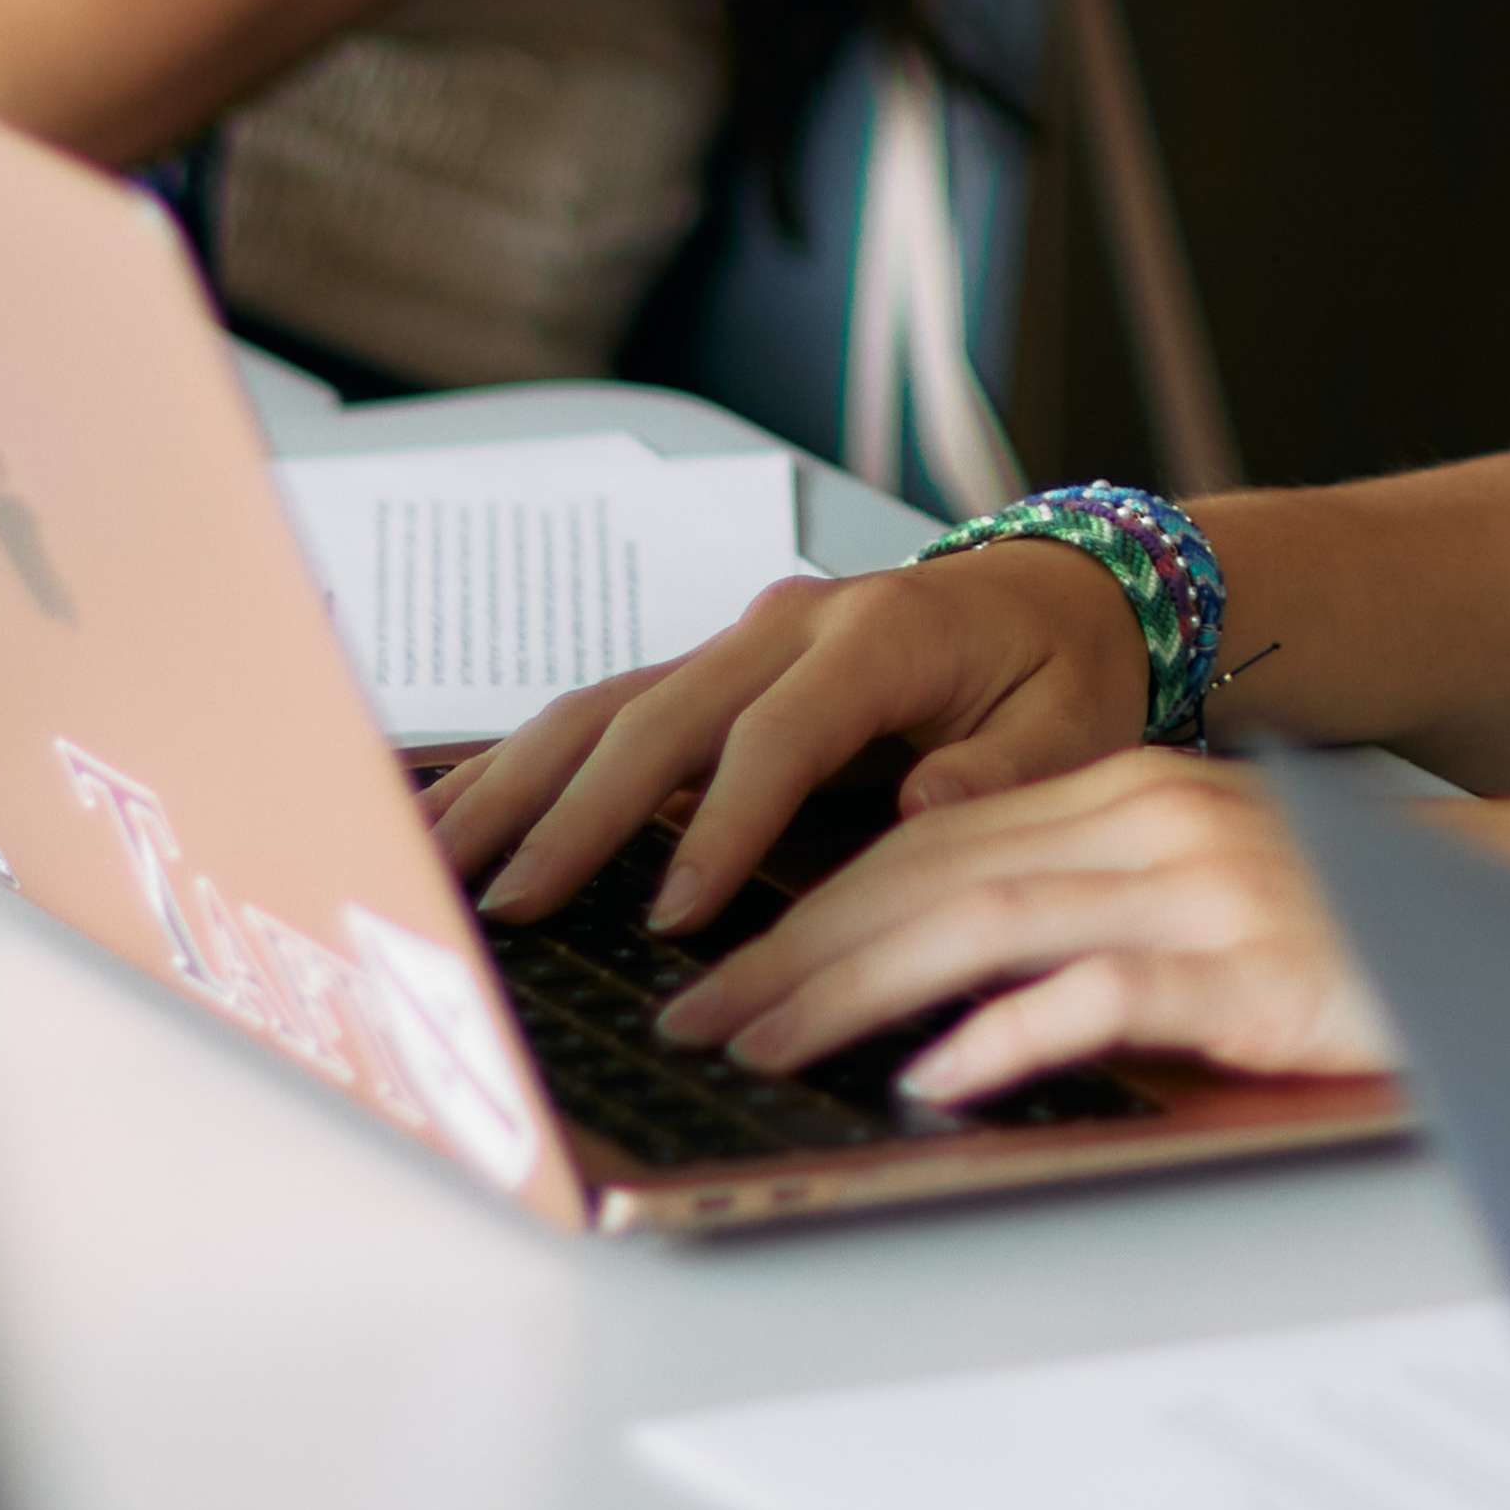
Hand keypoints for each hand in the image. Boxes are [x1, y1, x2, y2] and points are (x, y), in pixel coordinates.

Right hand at [430, 544, 1154, 930]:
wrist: (1060, 591)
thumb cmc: (1063, 667)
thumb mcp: (1073, 720)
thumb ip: (1005, 769)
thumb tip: (924, 804)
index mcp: (878, 635)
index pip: (777, 735)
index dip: (720, 826)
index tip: (672, 918)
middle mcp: (789, 627)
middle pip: (658, 716)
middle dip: (578, 816)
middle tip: (512, 912)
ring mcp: (737, 643)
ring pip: (604, 709)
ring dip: (517, 787)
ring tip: (436, 867)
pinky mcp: (710, 673)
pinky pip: (602, 715)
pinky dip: (523, 766)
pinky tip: (451, 815)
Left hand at [644, 748, 1398, 1100]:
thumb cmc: (1363, 929)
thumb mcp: (1206, 898)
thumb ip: (1092, 927)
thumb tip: (952, 1012)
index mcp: (1129, 794)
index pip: (930, 838)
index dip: (812, 904)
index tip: (723, 965)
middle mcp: (1148, 816)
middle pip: (927, 871)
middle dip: (794, 949)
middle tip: (696, 1017)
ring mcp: (1197, 883)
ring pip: (980, 919)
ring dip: (851, 990)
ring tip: (763, 1045)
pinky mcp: (1245, 962)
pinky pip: (1096, 993)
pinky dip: (1000, 1036)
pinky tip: (935, 1080)